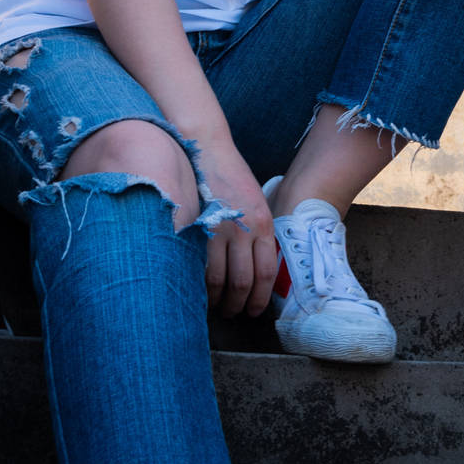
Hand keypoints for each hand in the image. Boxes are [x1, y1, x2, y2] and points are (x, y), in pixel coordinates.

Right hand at [198, 136, 277, 318]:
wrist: (207, 149)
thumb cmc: (229, 178)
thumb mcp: (254, 204)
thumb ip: (256, 233)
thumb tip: (253, 267)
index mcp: (263, 225)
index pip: (266, 272)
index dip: (259, 297)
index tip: (253, 310)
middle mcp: (245, 229)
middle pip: (244, 282)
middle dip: (238, 305)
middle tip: (231, 314)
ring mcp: (221, 229)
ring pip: (221, 280)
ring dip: (218, 300)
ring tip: (214, 308)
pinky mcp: (198, 227)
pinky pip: (200, 267)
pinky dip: (199, 286)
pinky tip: (197, 292)